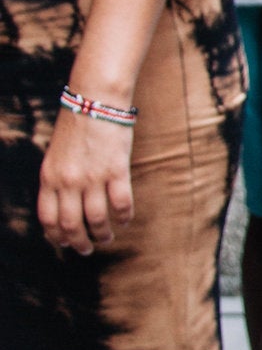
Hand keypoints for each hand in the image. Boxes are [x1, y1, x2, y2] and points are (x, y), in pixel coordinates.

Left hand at [40, 107, 134, 253]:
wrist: (95, 101)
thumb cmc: (76, 127)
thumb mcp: (55, 156)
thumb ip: (56, 181)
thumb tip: (64, 209)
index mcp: (49, 177)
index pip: (47, 218)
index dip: (55, 237)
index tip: (65, 243)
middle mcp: (68, 181)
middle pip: (70, 224)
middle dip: (79, 243)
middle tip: (87, 249)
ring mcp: (92, 177)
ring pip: (96, 219)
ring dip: (102, 234)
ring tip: (107, 237)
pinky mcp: (115, 171)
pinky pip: (121, 203)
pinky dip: (124, 216)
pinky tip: (125, 219)